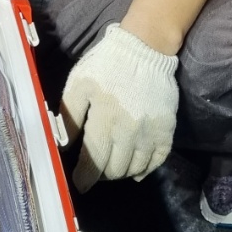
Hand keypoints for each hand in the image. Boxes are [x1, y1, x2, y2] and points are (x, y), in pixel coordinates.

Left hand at [60, 24, 178, 191]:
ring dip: (121, 173)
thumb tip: (65, 145)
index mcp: (104, 118)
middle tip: (95, 172)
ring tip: (112, 168)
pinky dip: (145, 170)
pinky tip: (136, 171)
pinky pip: (156, 161)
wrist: (145, 48)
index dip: (85, 177)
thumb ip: (70, 115)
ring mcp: (149, 132)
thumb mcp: (80, 84)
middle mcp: (128, 130)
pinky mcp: (165, 129)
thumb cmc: (107, 65)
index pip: (93, 159)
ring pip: (134, 168)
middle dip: (101, 175)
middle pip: (114, 169)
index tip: (80, 184)